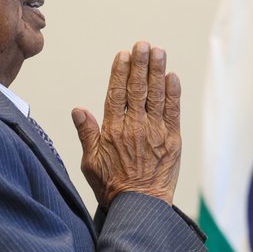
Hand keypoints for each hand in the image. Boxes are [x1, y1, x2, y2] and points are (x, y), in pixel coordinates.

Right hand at [71, 41, 181, 203]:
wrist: (140, 207)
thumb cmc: (112, 187)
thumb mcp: (90, 163)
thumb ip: (86, 134)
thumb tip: (78, 110)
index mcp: (113, 131)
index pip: (116, 94)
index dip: (120, 72)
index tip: (123, 55)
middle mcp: (135, 128)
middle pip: (137, 89)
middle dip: (140, 64)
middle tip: (143, 44)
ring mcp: (155, 133)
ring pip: (156, 95)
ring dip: (157, 71)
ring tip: (158, 51)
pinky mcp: (173, 140)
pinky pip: (173, 111)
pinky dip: (173, 93)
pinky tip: (172, 77)